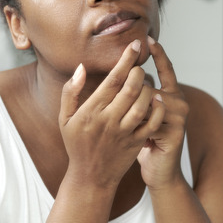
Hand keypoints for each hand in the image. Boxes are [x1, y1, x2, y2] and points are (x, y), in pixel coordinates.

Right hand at [58, 39, 165, 188]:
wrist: (90, 177)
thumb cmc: (76, 144)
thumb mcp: (64, 118)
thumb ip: (70, 91)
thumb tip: (81, 67)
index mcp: (91, 111)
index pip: (113, 79)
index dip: (125, 59)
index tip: (134, 44)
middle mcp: (109, 120)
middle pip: (131, 87)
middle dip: (139, 70)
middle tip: (139, 64)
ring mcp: (124, 132)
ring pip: (144, 102)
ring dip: (148, 87)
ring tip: (145, 81)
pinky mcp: (136, 142)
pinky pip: (152, 121)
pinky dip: (157, 108)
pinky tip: (157, 99)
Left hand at [137, 36, 187, 189]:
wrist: (159, 172)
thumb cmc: (143, 142)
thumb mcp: (138, 116)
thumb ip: (136, 96)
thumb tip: (124, 74)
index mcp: (170, 95)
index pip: (166, 69)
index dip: (159, 53)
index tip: (148, 38)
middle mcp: (179, 102)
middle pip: (151, 84)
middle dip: (133, 91)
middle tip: (121, 110)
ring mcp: (179, 116)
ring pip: (149, 99)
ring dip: (133, 112)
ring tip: (127, 126)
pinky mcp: (176, 131)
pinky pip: (152, 119)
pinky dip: (139, 125)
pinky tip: (136, 136)